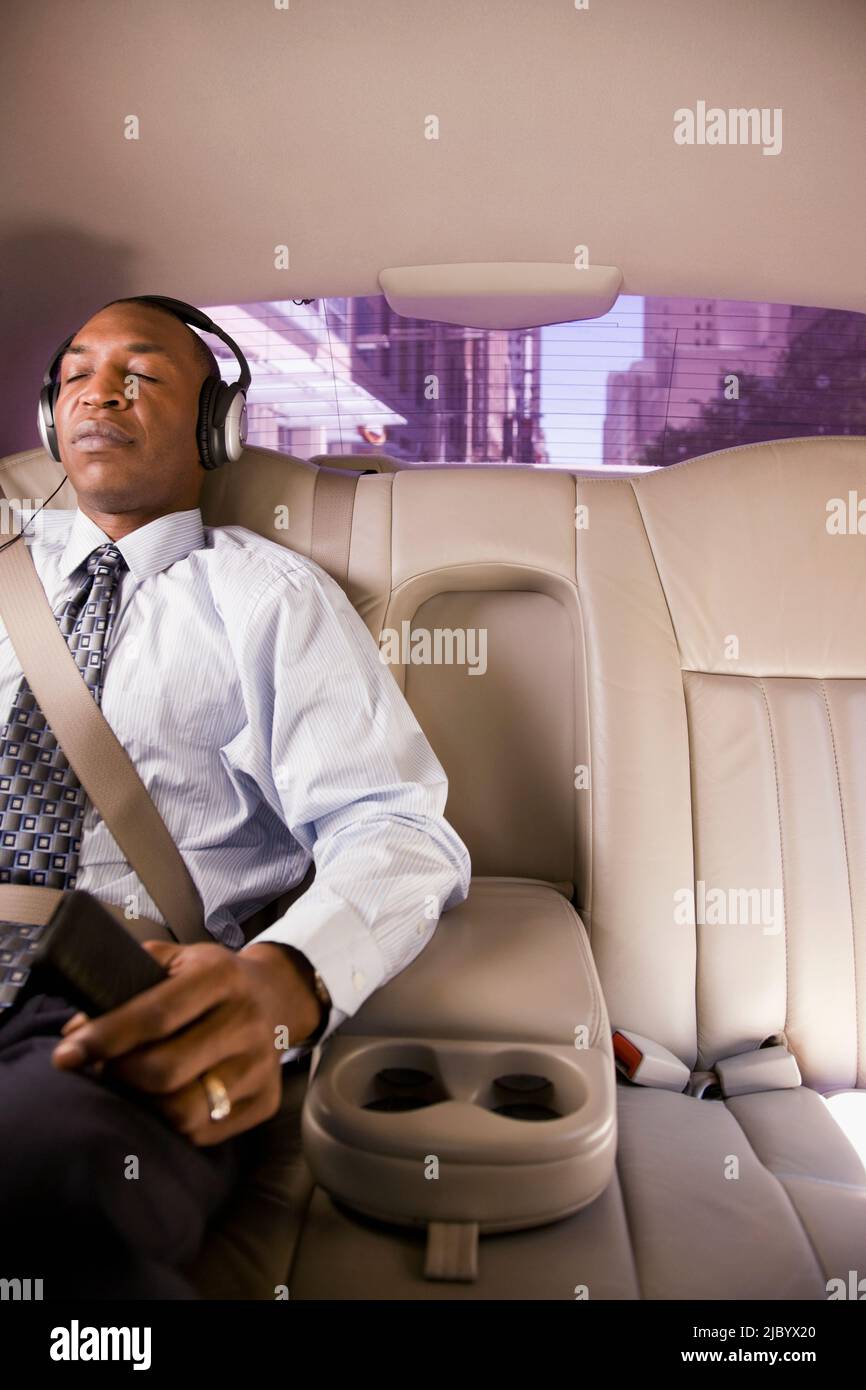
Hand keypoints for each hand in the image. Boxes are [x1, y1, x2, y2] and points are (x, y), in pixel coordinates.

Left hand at [50, 940, 322, 1145]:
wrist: (275, 996)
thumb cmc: (210, 979)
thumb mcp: (176, 959)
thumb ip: (126, 983)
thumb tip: (76, 1031)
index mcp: (221, 976)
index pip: (155, 1015)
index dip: (105, 1038)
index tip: (66, 1055)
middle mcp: (247, 1021)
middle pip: (165, 1070)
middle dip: (119, 1075)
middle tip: (104, 1069)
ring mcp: (260, 1065)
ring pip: (183, 1110)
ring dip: (143, 1104)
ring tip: (133, 1086)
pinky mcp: (266, 1100)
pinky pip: (203, 1132)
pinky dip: (172, 1122)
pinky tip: (166, 1098)